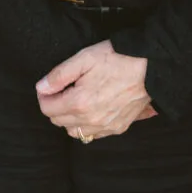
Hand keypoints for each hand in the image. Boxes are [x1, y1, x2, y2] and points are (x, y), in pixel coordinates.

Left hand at [35, 40, 157, 139]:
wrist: (150, 67)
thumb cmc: (117, 58)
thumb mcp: (85, 58)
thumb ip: (59, 74)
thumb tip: (41, 87)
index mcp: (79, 103)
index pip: (48, 109)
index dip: (44, 96)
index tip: (48, 86)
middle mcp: (91, 121)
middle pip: (59, 122)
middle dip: (55, 106)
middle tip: (62, 89)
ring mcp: (105, 127)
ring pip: (74, 132)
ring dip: (69, 118)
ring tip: (77, 98)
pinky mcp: (118, 128)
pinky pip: (93, 134)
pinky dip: (87, 125)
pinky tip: (92, 108)